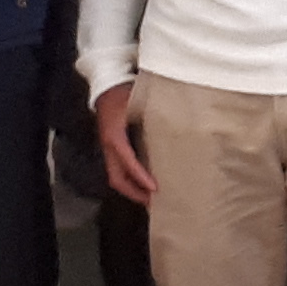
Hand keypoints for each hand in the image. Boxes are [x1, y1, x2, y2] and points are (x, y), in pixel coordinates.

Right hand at [93, 79, 155, 204]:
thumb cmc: (125, 91)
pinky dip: (132, 178)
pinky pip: (120, 168)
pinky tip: (147, 181)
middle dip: (135, 193)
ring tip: (152, 197)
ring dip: (134, 188)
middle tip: (155, 203)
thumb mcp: (139, 101)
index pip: (127, 163)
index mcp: (114, 136)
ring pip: (117, 176)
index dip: (141, 177)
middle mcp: (109, 145)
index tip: (155, 189)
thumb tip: (179, 125)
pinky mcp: (113, 145)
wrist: (107, 82)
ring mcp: (109, 147)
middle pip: (117, 178)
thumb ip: (155, 114)